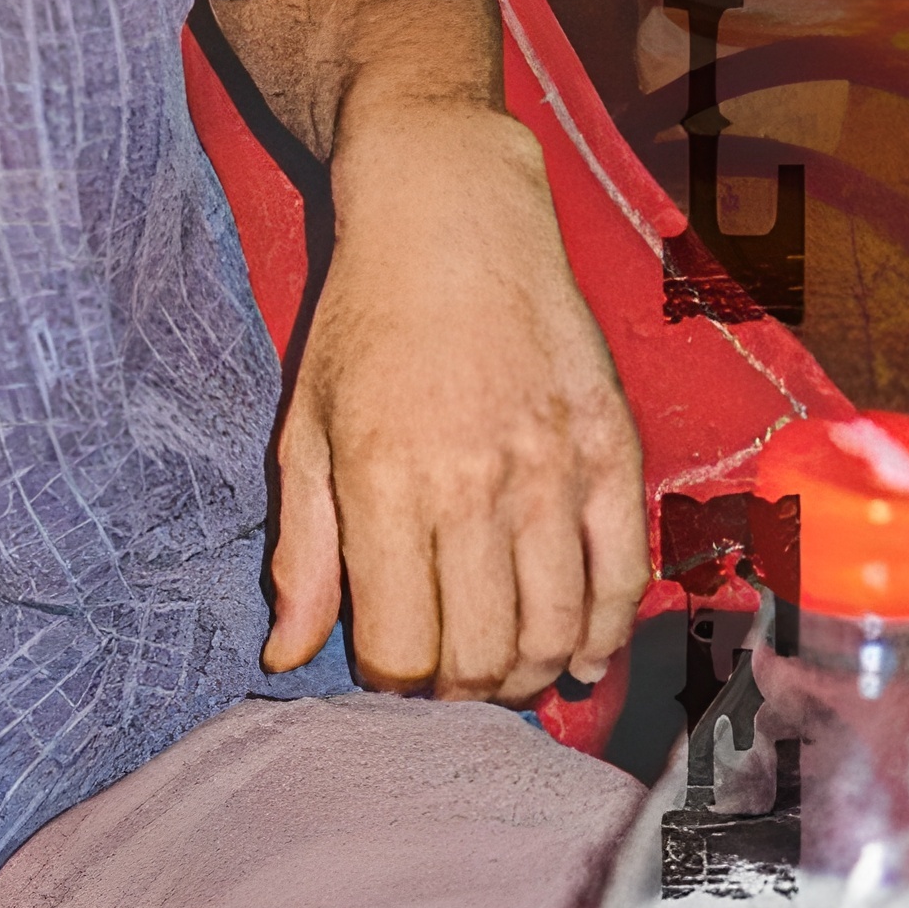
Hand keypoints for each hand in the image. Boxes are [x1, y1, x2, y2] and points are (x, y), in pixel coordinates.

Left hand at [261, 99, 645, 700]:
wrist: (453, 215)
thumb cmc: (365, 322)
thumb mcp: (305, 427)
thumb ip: (303, 553)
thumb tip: (285, 657)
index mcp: (385, 481)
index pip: (399, 649)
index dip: (391, 681)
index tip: (390, 665)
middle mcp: (474, 483)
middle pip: (479, 655)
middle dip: (457, 692)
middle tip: (447, 678)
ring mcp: (554, 468)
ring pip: (554, 630)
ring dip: (527, 674)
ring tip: (502, 668)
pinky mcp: (614, 449)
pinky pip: (623, 578)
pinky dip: (604, 635)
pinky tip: (577, 653)